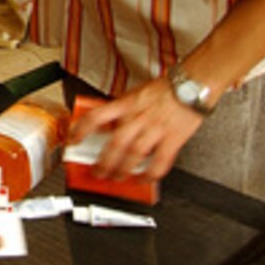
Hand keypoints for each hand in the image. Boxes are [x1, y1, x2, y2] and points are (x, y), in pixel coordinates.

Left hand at [67, 77, 204, 182]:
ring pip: (133, 155)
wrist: (191, 85)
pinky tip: (143, 178)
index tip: (73, 140)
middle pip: (114, 143)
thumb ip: (120, 109)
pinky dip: (150, 174)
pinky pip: (159, 161)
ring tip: (116, 177)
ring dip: (122, 170)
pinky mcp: (173, 139)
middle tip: (96, 171)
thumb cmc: (164, 89)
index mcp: (126, 104)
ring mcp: (155, 129)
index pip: (96, 117)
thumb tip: (105, 122)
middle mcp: (138, 117)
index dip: (80, 130)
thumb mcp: (134, 94)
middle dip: (103, 162)